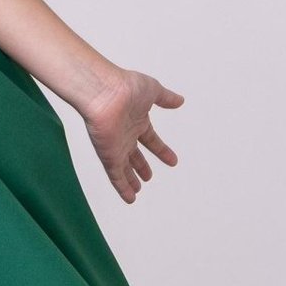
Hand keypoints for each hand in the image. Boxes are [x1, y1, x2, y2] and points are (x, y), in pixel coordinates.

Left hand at [77, 69, 184, 204]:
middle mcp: (125, 134)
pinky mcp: (108, 155)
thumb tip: (180, 100)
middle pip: (134, 155)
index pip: (151, 139)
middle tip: (148, 176)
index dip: (161, 150)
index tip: (172, 160)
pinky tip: (130, 198)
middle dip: (141, 166)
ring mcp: (116, 146)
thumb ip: (166, 98)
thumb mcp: (153, 90)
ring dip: (131, 180)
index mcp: (137, 120)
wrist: (105, 92)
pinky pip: (116, 176)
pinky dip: (123, 188)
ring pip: (124, 168)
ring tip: (137, 191)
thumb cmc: (125, 86)